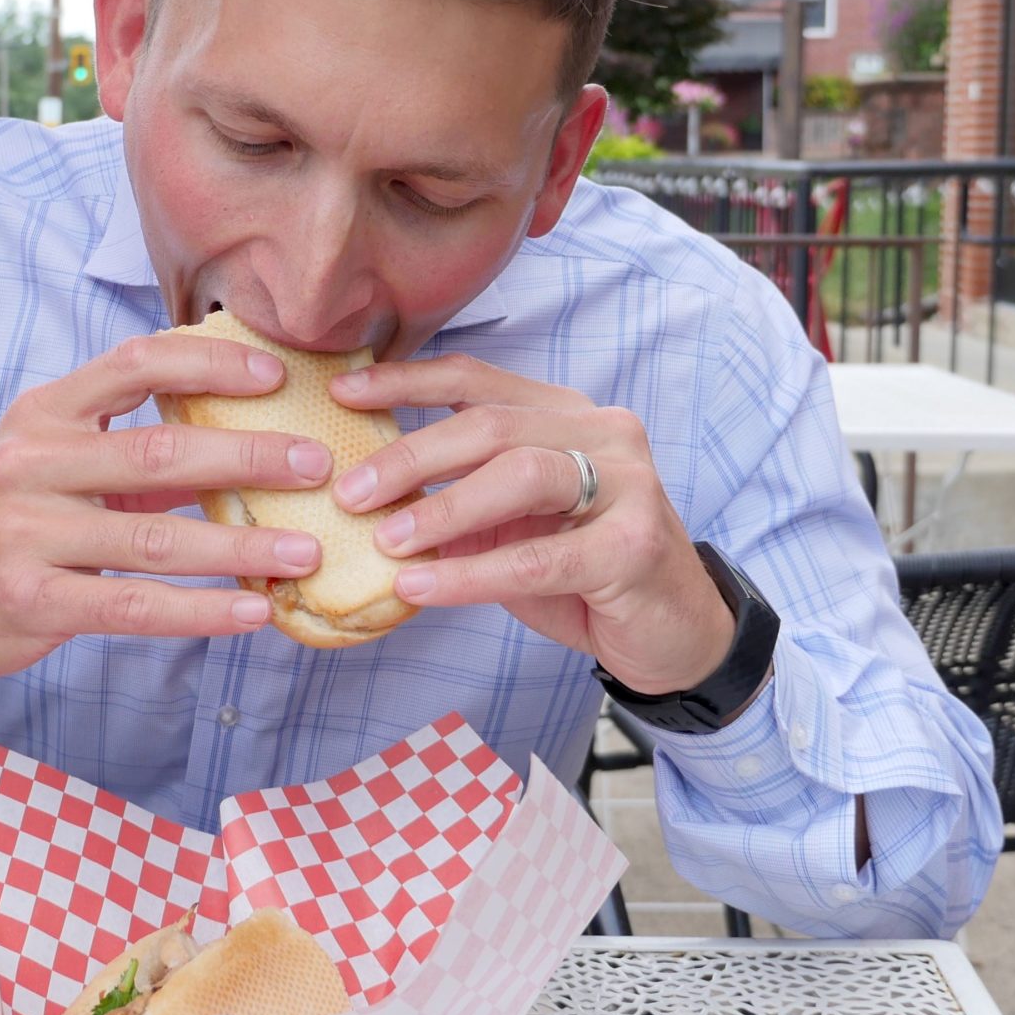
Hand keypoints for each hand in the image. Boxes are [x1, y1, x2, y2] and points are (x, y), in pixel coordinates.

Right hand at [0, 331, 336, 681]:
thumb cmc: (15, 520)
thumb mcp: (54, 461)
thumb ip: (129, 442)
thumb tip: (243, 427)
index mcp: (44, 412)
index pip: (134, 365)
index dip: (209, 363)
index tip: (277, 373)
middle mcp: (30, 463)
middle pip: (159, 452)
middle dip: (249, 458)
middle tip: (317, 464)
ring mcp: (26, 533)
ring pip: (155, 538)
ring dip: (240, 546)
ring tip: (305, 553)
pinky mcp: (33, 599)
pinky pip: (134, 605)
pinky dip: (201, 610)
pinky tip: (253, 611)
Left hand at [328, 355, 734, 696]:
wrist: (672, 633)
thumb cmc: (581, 571)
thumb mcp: (513, 526)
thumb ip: (460, 500)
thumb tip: (368, 494)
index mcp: (566, 415)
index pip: (478, 380)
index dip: (407, 381)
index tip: (342, 393)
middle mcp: (602, 434)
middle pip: (492, 424)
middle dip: (412, 455)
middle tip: (350, 492)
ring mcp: (628, 485)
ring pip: (521, 474)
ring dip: (443, 507)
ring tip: (385, 541)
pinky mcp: (635, 547)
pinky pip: (539, 557)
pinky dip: (472, 573)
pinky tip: (422, 587)